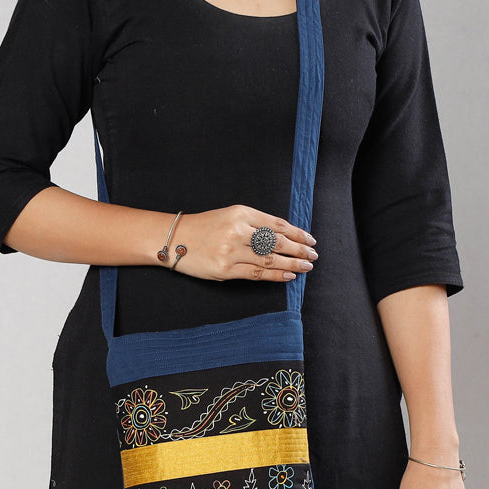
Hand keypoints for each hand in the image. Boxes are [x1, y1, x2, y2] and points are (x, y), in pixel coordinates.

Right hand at [170, 205, 317, 281]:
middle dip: (299, 249)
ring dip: (292, 264)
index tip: (310, 240)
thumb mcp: (230, 216)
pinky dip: (275, 276)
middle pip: (277, 242)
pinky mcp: (225, 270)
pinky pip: (256, 274)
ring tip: (306, 266)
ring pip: (270, 259)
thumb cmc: (204, 227)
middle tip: (313, 255)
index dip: (297, 233)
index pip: (277, 225)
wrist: (175, 239)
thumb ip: (254, 224)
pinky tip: (289, 275)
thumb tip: (283, 237)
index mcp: (241, 213)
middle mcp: (238, 231)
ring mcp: (232, 251)